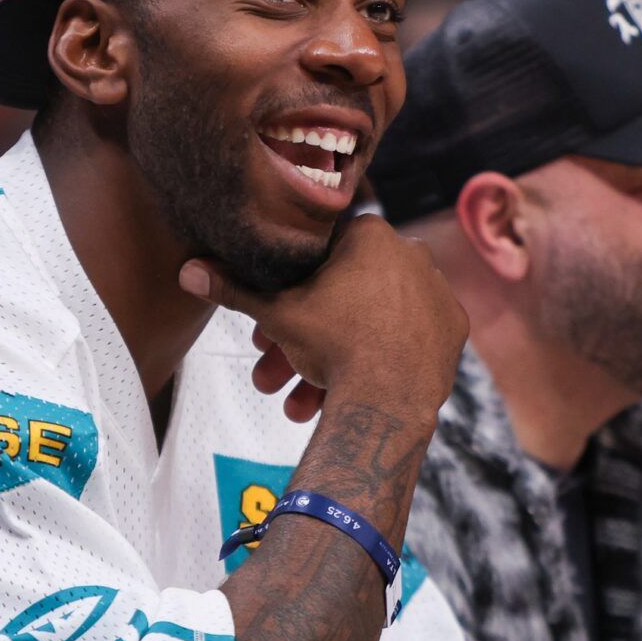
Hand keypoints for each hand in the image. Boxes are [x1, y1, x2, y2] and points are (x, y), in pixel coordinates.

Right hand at [179, 213, 467, 423]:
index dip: (286, 296)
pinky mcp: (453, 328)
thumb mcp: (277, 314)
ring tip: (301, 407)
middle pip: (343, 297)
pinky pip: (407, 339)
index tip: (269, 330)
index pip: (318, 259)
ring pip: (372, 324)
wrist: (388, 399)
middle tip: (275, 376)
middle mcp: (411, 252)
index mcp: (369, 234)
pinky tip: (352, 387)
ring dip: (333, 363)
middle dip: (303, 341)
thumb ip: (235, 290)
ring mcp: (438, 291)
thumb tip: (188, 271)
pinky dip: (381, 358)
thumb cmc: (332, 344)